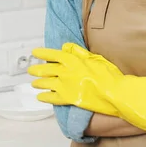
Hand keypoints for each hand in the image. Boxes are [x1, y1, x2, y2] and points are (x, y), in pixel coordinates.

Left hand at [29, 43, 145, 136]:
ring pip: (46, 83)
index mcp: (72, 60)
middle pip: (47, 69)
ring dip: (39, 83)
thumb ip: (79, 52)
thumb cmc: (108, 74)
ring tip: (34, 83)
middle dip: (37, 69)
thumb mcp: (95, 57)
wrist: (114, 92)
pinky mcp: (68, 98)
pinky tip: (40, 96)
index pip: (53, 54)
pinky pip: (51, 98)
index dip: (42, 53)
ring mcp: (65, 86)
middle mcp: (65, 72)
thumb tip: (66, 47)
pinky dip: (44, 97)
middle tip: (31, 70)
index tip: (34, 52)